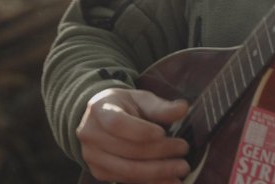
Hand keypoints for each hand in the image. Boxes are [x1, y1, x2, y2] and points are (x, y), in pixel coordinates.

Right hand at [77, 88, 191, 183]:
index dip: (141, 131)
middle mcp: (91, 134)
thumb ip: (160, 106)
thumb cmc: (125, 106)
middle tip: (183, 149)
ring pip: (128, 170)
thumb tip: (183, 108)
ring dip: (158, 172)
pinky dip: (151, 182)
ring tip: (182, 168)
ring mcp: (93, 157)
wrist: (101, 119)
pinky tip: (171, 180)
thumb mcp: (141, 99)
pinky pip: (127, 180)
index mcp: (100, 109)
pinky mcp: (100, 173)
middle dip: (159, 152)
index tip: (163, 133)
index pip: (117, 123)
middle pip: (127, 150)